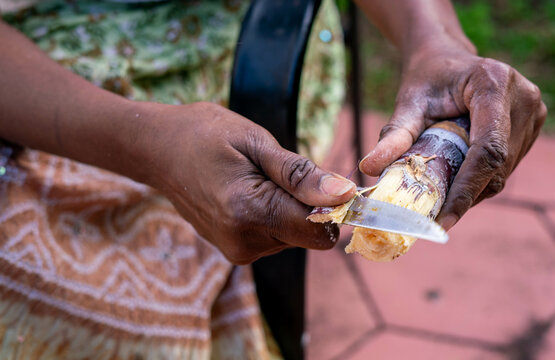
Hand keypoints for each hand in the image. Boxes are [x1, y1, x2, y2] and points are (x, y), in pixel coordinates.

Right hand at [147, 102, 355, 263]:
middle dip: (306, 204)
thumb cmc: (204, 134)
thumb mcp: (256, 142)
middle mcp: (244, 241)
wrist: (157, 149)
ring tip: (256, 179)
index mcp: (250, 213)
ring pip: (293, 235)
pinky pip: (275, 236)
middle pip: (308, 234)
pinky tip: (248, 192)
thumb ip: (301, 174)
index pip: (320, 230)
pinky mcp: (235, 251)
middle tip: (276, 171)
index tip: (323, 180)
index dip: (333, 206)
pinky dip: (273, 215)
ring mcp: (237, 251)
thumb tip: (345, 194)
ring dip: (288, 208)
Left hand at [359, 46, 546, 229]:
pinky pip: (507, 165)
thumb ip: (394, 134)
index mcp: (494, 84)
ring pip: (504, 170)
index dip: (467, 189)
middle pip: (497, 165)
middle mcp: (523, 98)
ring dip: (474, 189)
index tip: (443, 219)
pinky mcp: (533, 125)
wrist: (448, 58)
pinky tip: (459, 177)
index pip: (487, 149)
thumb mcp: (408, 103)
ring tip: (443, 194)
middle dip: (466, 195)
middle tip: (434, 215)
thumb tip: (369, 166)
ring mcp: (534, 112)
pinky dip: (482, 179)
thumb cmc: (427, 78)